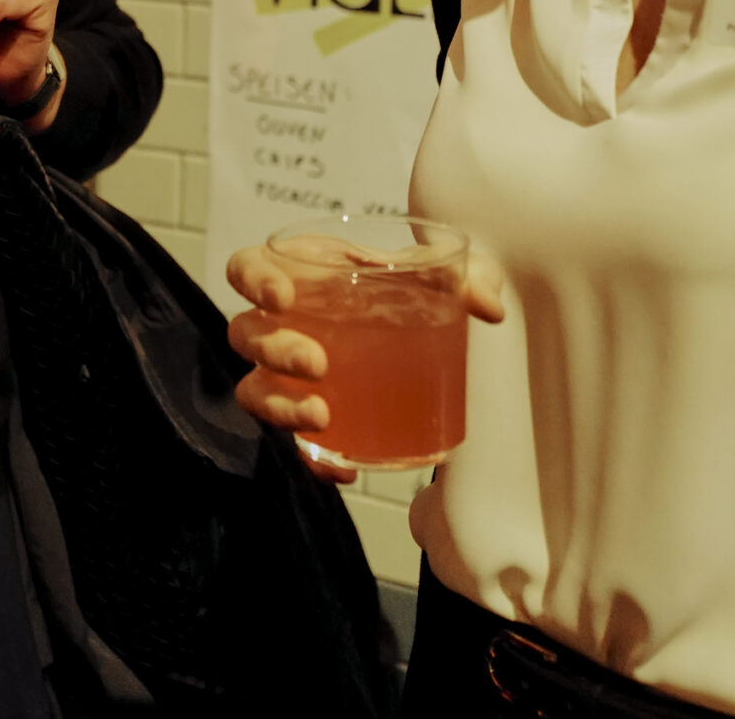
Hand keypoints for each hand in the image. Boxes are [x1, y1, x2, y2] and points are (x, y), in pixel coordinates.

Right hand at [225, 241, 506, 483]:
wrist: (418, 334)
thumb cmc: (408, 289)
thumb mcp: (438, 274)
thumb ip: (467, 276)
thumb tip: (488, 307)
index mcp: (302, 275)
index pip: (247, 269)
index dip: (252, 280)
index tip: (282, 297)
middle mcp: (284, 324)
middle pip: (245, 333)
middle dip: (274, 350)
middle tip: (319, 364)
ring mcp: (289, 375)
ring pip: (253, 390)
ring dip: (279, 405)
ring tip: (321, 415)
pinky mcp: (310, 416)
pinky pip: (296, 445)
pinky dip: (316, 460)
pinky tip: (345, 466)